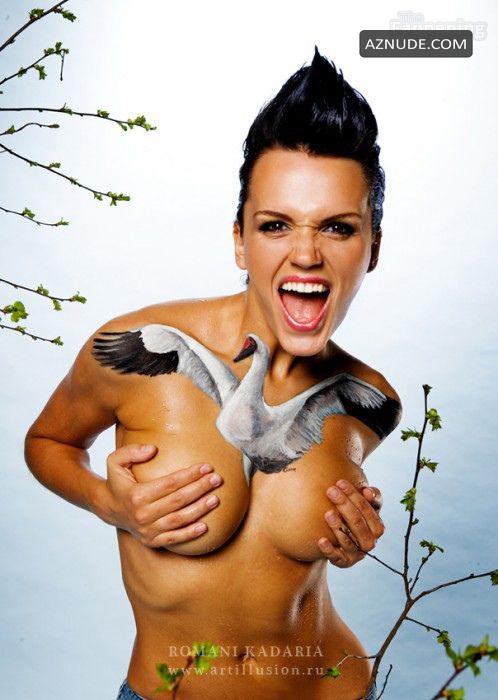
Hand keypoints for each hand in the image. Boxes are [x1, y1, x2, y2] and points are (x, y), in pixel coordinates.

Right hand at [99, 443, 222, 547]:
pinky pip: (174, 538)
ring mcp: (147, 530)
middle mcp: (142, 514)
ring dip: (199, 510)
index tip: (206, 467)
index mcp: (136, 495)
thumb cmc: (118, 482)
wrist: (109, 508)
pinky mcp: (151, 541)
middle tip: (217, 479)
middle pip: (178, 501)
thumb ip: (132, 451)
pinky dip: (190, 534)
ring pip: (178, 520)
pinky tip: (205, 526)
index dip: (189, 475)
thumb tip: (153, 449)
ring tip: (215, 499)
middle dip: (200, 488)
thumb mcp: (115, 461)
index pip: (169, 484)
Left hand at [317, 480, 384, 567]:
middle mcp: (371, 540)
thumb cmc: (351, 518)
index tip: (340, 482)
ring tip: (327, 513)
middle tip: (330, 490)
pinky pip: (336, 557)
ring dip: (338, 526)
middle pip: (358, 522)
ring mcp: (358, 553)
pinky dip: (329, 549)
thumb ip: (369, 496)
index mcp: (377, 525)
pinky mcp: (344, 562)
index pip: (370, 508)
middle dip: (344, 504)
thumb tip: (368, 491)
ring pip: (349, 539)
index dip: (355, 495)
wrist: (338, 544)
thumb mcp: (361, 506)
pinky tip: (321, 541)